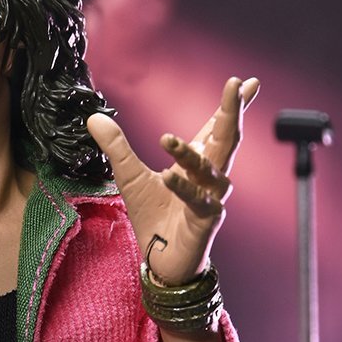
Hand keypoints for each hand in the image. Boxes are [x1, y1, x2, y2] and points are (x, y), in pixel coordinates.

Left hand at [87, 76, 258, 285]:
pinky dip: (184, 188)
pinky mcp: (205, 221)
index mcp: (196, 163)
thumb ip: (116, 147)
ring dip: (191, 154)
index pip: (215, 129)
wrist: (159, 260)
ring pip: (211, 170)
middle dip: (231, 113)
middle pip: (226, 140)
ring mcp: (211, 199)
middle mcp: (209, 178)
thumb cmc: (153, 217)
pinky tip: (169, 176)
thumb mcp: (129, 176)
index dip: (230, 106)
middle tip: (236, 86)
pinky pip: (198, 201)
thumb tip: (94, 118)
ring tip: (167, 140)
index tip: (247, 81)